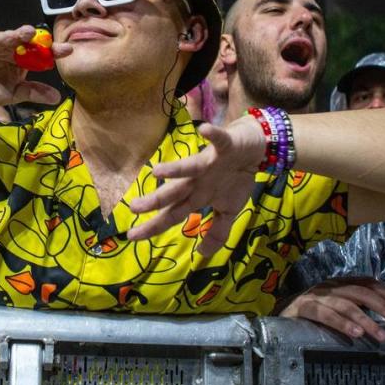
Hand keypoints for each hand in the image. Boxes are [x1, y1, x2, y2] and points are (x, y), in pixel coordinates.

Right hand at [0, 26, 71, 104]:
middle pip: (22, 40)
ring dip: (11, 35)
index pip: (40, 52)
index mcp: (21, 57)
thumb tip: (58, 97)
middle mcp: (9, 47)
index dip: (54, 50)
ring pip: (2, 38)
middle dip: (30, 36)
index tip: (68, 50)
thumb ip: (33, 92)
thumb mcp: (14, 93)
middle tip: (39, 34)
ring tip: (23, 33)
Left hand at [128, 116, 266, 256]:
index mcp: (196, 197)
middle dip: (155, 200)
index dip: (153, 226)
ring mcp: (209, 163)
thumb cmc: (235, 179)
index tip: (131, 236)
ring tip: (157, 172)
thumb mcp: (229, 211)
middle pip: (173, 193)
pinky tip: (202, 130)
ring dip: (175, 169)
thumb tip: (202, 255)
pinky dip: (212, 135)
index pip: (171, 214)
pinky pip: (218, 140)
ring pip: (189, 167)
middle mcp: (197, 181)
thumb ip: (217, 232)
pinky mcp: (224, 147)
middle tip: (134, 207)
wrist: (252, 149)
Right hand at [277, 278, 384, 342]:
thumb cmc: (311, 316)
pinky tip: (355, 333)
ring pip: (346, 304)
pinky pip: (325, 315)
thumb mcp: (335, 307)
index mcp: (338, 283)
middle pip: (360, 292)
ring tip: (382, 335)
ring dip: (367, 320)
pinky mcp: (304, 308)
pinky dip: (342, 323)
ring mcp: (316, 296)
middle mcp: (329, 286)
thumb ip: (354, 307)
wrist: (279, 317)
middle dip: (382, 306)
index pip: (366, 282)